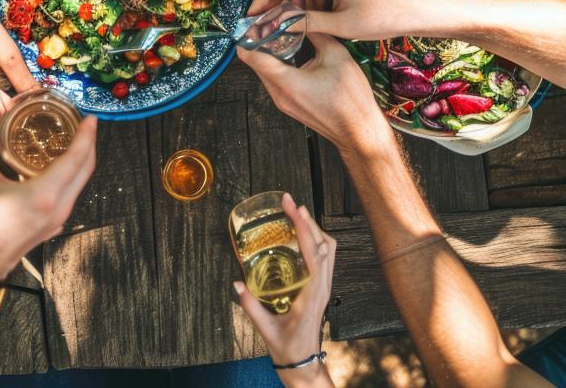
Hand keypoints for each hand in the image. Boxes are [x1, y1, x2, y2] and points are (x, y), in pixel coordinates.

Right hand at [0, 108, 97, 280]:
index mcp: (43, 196)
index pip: (76, 159)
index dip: (86, 135)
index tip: (90, 118)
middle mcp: (56, 210)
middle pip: (85, 171)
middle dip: (88, 145)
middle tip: (84, 124)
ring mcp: (55, 222)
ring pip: (79, 186)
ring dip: (80, 162)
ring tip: (72, 141)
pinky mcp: (49, 228)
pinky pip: (69, 197)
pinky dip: (70, 178)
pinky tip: (57, 167)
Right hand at [233, 193, 336, 386]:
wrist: (304, 364)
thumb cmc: (288, 348)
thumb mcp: (265, 329)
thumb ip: (250, 306)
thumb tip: (236, 284)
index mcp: (312, 295)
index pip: (313, 254)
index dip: (304, 227)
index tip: (293, 207)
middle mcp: (323, 288)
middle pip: (324, 245)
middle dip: (307, 220)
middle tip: (289, 202)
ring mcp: (325, 287)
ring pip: (328, 249)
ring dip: (314, 228)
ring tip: (296, 212)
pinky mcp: (322, 288)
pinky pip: (324, 258)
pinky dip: (314, 240)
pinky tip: (300, 234)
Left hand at [238, 31, 387, 145]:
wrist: (359, 131)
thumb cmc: (351, 100)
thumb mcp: (337, 56)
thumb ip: (316, 33)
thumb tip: (303, 17)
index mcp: (286, 82)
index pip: (250, 56)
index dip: (248, 35)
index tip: (255, 21)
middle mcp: (278, 95)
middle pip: (255, 63)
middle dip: (260, 41)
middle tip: (270, 23)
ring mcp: (283, 102)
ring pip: (265, 72)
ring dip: (270, 53)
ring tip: (282, 35)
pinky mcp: (290, 105)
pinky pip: (276, 81)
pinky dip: (279, 65)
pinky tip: (293, 53)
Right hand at [249, 0, 446, 42]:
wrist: (414, 8)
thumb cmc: (385, 14)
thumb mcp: (342, 24)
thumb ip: (307, 23)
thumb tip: (279, 26)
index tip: (250, 15)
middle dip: (273, 1)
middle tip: (260, 23)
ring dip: (289, 2)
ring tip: (280, 25)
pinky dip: (304, 0)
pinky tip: (301, 19)